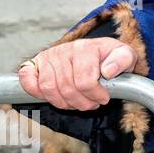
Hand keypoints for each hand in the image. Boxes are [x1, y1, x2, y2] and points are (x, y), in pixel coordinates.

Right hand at [17, 38, 136, 111]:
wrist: (94, 50)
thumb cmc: (108, 56)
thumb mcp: (125, 55)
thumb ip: (123, 60)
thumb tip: (108, 71)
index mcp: (86, 48)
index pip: (85, 80)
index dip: (95, 95)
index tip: (104, 99)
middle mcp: (64, 50)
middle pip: (67, 88)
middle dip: (82, 103)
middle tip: (91, 105)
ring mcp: (48, 57)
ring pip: (49, 89)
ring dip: (64, 103)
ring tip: (77, 103)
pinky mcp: (35, 63)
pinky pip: (28, 80)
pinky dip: (36, 92)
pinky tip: (52, 96)